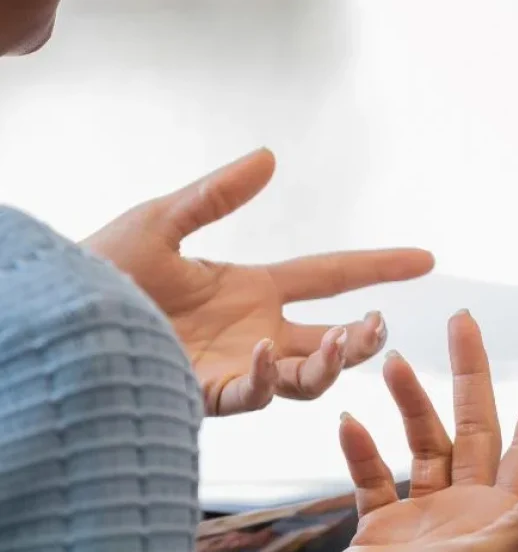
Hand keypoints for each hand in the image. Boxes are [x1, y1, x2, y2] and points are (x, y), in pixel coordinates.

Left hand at [83, 149, 433, 414]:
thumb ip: (216, 195)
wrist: (57, 316)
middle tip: (376, 325)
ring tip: (344, 340)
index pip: (330, 276)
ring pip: (309, 376)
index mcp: (254, 290)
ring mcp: (239, 366)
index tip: (425, 259)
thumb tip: (270, 158)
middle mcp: (258, 332)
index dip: (379, 267)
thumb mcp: (161, 221)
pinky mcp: (209, 393)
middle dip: (364, 338)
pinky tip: (269, 350)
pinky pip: (254, 394)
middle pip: (333, 339)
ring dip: (333, 362)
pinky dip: (269, 377)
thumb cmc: (100, 270)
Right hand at [290, 311, 517, 551]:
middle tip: (462, 321)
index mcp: (501, 515)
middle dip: (470, 374)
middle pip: (475, 428)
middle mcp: (469, 510)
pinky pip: (375, 474)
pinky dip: (363, 449)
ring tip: (389, 361)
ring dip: (409, 403)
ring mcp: (425, 515)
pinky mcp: (383, 523)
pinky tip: (349, 422)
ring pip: (424, 443)